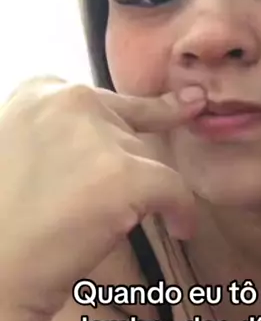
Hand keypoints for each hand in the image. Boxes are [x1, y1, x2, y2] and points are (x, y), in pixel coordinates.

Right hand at [0, 77, 205, 320]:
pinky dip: (182, 209)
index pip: (96, 100)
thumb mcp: (12, 153)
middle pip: (127, 126)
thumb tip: (100, 144)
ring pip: (148, 157)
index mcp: (37, 93)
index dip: (116, 124)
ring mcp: (97, 137)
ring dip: (148, 189)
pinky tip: (182, 227)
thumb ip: (52, 136)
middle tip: (157, 166)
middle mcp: (68, 102)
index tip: (151, 123)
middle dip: (133, 159)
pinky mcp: (124, 176)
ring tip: (143, 219)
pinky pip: (174, 187)